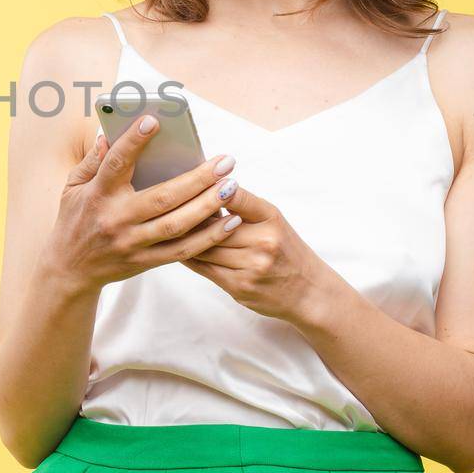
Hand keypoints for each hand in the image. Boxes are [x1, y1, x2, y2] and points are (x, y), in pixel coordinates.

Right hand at [38, 112, 242, 293]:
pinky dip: (209, 237)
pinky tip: (231, 220)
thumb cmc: (74, 220)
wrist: (70, 270)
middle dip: (197, 178)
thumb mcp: (72, 187)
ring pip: (177, 225)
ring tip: (232, 186)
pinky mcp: (145, 261)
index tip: (154, 121)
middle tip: (225, 161)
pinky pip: (182, 251)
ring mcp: (133, 243)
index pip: (116, 163)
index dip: (133, 141)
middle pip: (162, 197)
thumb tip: (108, 136)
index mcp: (98, 194)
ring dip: (208, 206)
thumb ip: (92, 161)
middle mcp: (117, 218)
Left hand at [180, 178, 335, 323]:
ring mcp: (252, 265)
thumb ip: (243, 207)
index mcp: (271, 218)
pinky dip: (188, 257)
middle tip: (165, 206)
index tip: (190, 181)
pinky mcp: (240, 286)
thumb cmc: (286, 251)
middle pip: (213, 225)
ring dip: (184, 238)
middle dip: (189, 217)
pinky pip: (205, 268)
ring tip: (165, 227)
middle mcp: (264, 240)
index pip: (236, 196)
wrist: (308, 291)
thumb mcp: (273, 221)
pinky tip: (176, 248)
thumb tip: (202, 190)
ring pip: (205, 247)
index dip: (211, 188)